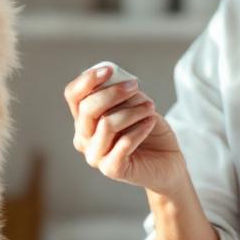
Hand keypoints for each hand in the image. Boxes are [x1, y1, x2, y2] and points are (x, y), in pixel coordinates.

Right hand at [63, 64, 186, 194]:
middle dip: (113, 93)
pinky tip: (150, 123)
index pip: (73, 95)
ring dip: (132, 111)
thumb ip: (122, 94)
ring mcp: (95, 156)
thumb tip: (115, 79)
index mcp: (85, 119)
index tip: (109, 70)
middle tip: (135, 87)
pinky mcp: (111, 169)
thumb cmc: (147, 129)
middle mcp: (84, 138)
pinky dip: (139, 129)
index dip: (87, 80)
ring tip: (150, 107)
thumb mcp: (136, 104)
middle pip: (87, 109)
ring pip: (107, 124)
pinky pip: (123, 144)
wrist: (167, 161)